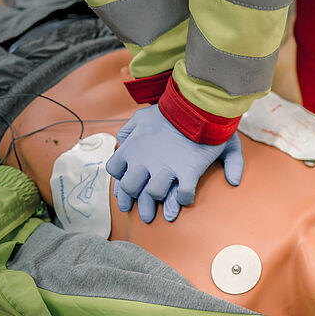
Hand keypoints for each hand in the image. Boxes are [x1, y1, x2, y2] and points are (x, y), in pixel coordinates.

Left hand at [107, 105, 243, 222]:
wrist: (199, 103)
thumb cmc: (174, 109)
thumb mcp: (143, 114)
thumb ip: (130, 128)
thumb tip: (122, 141)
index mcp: (132, 146)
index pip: (115, 169)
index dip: (120, 179)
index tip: (128, 186)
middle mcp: (144, 159)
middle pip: (130, 188)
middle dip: (135, 200)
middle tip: (144, 211)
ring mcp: (165, 167)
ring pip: (154, 194)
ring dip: (160, 201)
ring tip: (166, 212)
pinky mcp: (187, 171)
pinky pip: (183, 194)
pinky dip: (184, 199)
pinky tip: (185, 199)